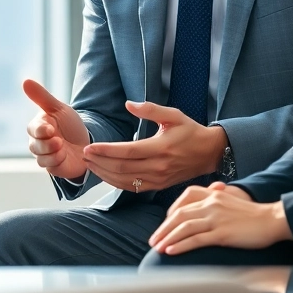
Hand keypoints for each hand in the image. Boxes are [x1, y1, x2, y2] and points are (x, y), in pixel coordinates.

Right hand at [23, 79, 90, 180]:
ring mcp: (45, 155)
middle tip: (59, 141)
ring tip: (63, 148)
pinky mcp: (52, 167)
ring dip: (52, 154)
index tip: (50, 128)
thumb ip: (42, 97)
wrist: (86, 142)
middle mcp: (38, 142)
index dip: (40, 130)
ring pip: (40, 158)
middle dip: (46, 144)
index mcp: (39, 126)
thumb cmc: (70, 124)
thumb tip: (25, 81)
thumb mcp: (58, 109)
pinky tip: (65, 156)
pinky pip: (49, 168)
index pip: (33, 129)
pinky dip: (56, 162)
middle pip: (34, 146)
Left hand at [80, 101, 225, 192]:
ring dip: (104, 173)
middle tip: (84, 154)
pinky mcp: (158, 186)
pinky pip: (132, 188)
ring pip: (124, 180)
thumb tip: (129, 104)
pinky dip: (115, 182)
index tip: (89, 146)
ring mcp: (158, 179)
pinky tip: (105, 175)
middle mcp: (158, 166)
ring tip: (90, 164)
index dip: (105, 150)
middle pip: (121, 167)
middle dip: (99, 162)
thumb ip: (150, 109)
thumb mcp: (173, 115)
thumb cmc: (190, 131)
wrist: (209, 153)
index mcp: (161, 147)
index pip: (127, 151)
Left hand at [148, 182, 291, 255]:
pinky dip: (181, 245)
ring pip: (184, 227)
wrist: (272, 219)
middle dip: (163, 229)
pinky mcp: (222, 233)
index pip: (183, 201)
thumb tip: (200, 210)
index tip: (164, 225)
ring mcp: (216, 218)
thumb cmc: (253, 214)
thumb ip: (215, 201)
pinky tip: (171, 251)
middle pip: (179, 215)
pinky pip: (196, 239)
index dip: (170, 213)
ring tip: (157, 248)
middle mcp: (212, 204)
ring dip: (168, 238)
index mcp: (213, 194)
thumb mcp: (230, 201)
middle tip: (153, 240)